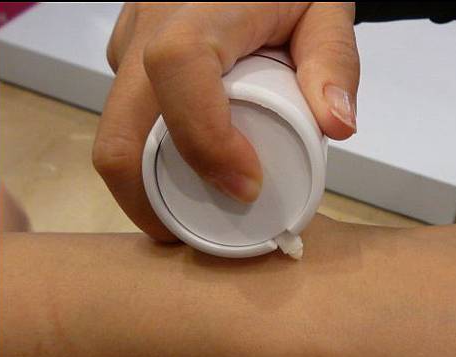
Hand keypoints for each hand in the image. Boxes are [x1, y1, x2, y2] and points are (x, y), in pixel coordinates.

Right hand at [92, 3, 358, 240]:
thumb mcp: (324, 7)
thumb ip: (333, 60)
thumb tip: (337, 126)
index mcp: (198, 11)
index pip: (178, 74)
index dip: (205, 143)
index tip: (248, 187)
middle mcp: (146, 30)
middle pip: (120, 134)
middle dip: (150, 202)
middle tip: (195, 235)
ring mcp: (127, 46)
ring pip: (118, 135)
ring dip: (148, 186)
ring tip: (194, 211)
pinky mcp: (125, 59)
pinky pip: (127, 120)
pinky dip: (149, 159)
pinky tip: (187, 169)